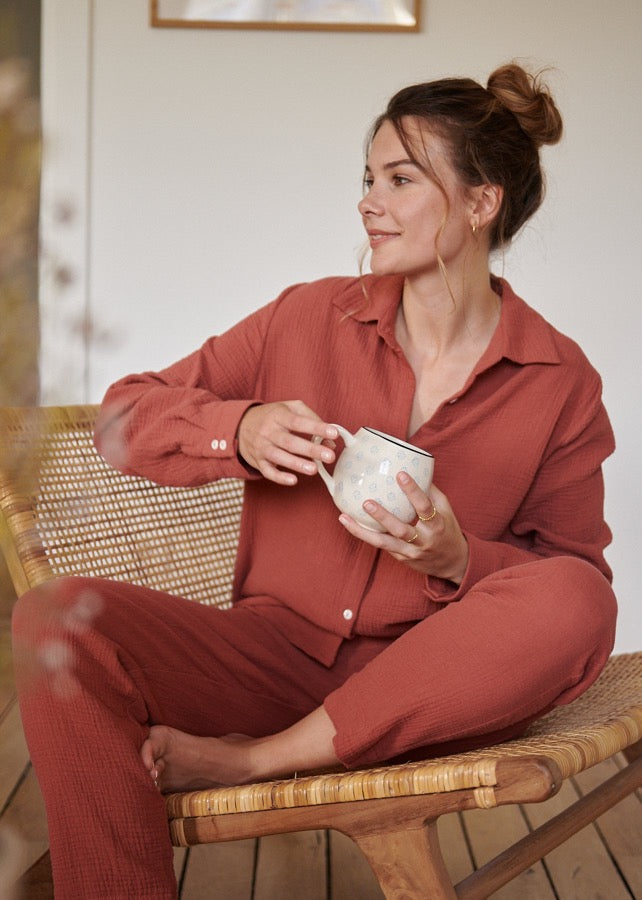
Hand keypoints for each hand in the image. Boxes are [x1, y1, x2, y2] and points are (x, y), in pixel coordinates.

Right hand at [237, 400, 337, 485]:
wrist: (240, 425)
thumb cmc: (272, 416)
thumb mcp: (289, 408)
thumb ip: (312, 419)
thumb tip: (330, 441)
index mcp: (278, 415)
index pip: (298, 421)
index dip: (316, 427)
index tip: (334, 433)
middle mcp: (268, 431)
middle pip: (290, 441)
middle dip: (311, 450)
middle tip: (329, 456)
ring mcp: (262, 447)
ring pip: (279, 457)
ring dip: (297, 464)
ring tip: (314, 469)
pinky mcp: (258, 461)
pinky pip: (268, 471)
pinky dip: (279, 477)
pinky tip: (293, 480)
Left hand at [339, 473, 468, 583]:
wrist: (454, 564)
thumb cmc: (447, 530)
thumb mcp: (446, 511)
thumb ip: (431, 491)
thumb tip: (417, 466)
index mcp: (437, 525)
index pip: (425, 507)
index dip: (413, 490)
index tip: (400, 474)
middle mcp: (424, 540)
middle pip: (401, 530)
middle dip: (383, 517)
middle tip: (366, 502)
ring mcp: (411, 552)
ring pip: (384, 543)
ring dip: (363, 531)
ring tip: (344, 518)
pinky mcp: (401, 558)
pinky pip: (381, 546)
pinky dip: (364, 535)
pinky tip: (349, 524)